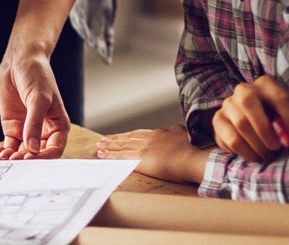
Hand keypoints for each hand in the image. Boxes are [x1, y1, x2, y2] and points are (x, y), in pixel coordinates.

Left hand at [0, 48, 69, 159]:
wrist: (20, 62)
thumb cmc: (38, 76)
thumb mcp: (39, 99)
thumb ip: (34, 124)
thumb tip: (33, 148)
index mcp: (58, 126)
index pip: (55, 149)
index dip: (45, 156)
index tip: (32, 156)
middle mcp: (45, 132)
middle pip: (38, 154)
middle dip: (28, 159)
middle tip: (16, 159)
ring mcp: (28, 131)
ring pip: (23, 152)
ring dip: (15, 157)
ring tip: (6, 156)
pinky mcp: (14, 128)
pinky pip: (11, 145)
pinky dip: (6, 152)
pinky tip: (0, 153)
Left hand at [96, 125, 210, 183]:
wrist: (188, 158)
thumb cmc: (189, 150)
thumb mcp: (182, 134)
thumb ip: (176, 131)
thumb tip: (175, 129)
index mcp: (158, 133)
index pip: (139, 134)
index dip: (128, 135)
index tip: (120, 136)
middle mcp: (148, 139)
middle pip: (127, 138)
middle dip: (115, 139)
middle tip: (103, 140)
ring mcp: (143, 148)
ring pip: (122, 146)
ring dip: (109, 146)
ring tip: (100, 147)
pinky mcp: (140, 159)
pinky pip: (121, 156)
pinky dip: (111, 155)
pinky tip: (103, 155)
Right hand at [212, 76, 288, 163]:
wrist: (249, 124)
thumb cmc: (272, 121)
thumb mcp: (285, 119)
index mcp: (265, 84)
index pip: (278, 96)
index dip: (288, 118)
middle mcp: (243, 90)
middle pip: (248, 102)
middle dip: (265, 130)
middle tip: (276, 147)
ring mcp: (227, 105)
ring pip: (240, 124)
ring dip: (257, 145)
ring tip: (267, 156)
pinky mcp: (217, 121)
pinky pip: (231, 139)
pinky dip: (246, 152)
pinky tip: (254, 156)